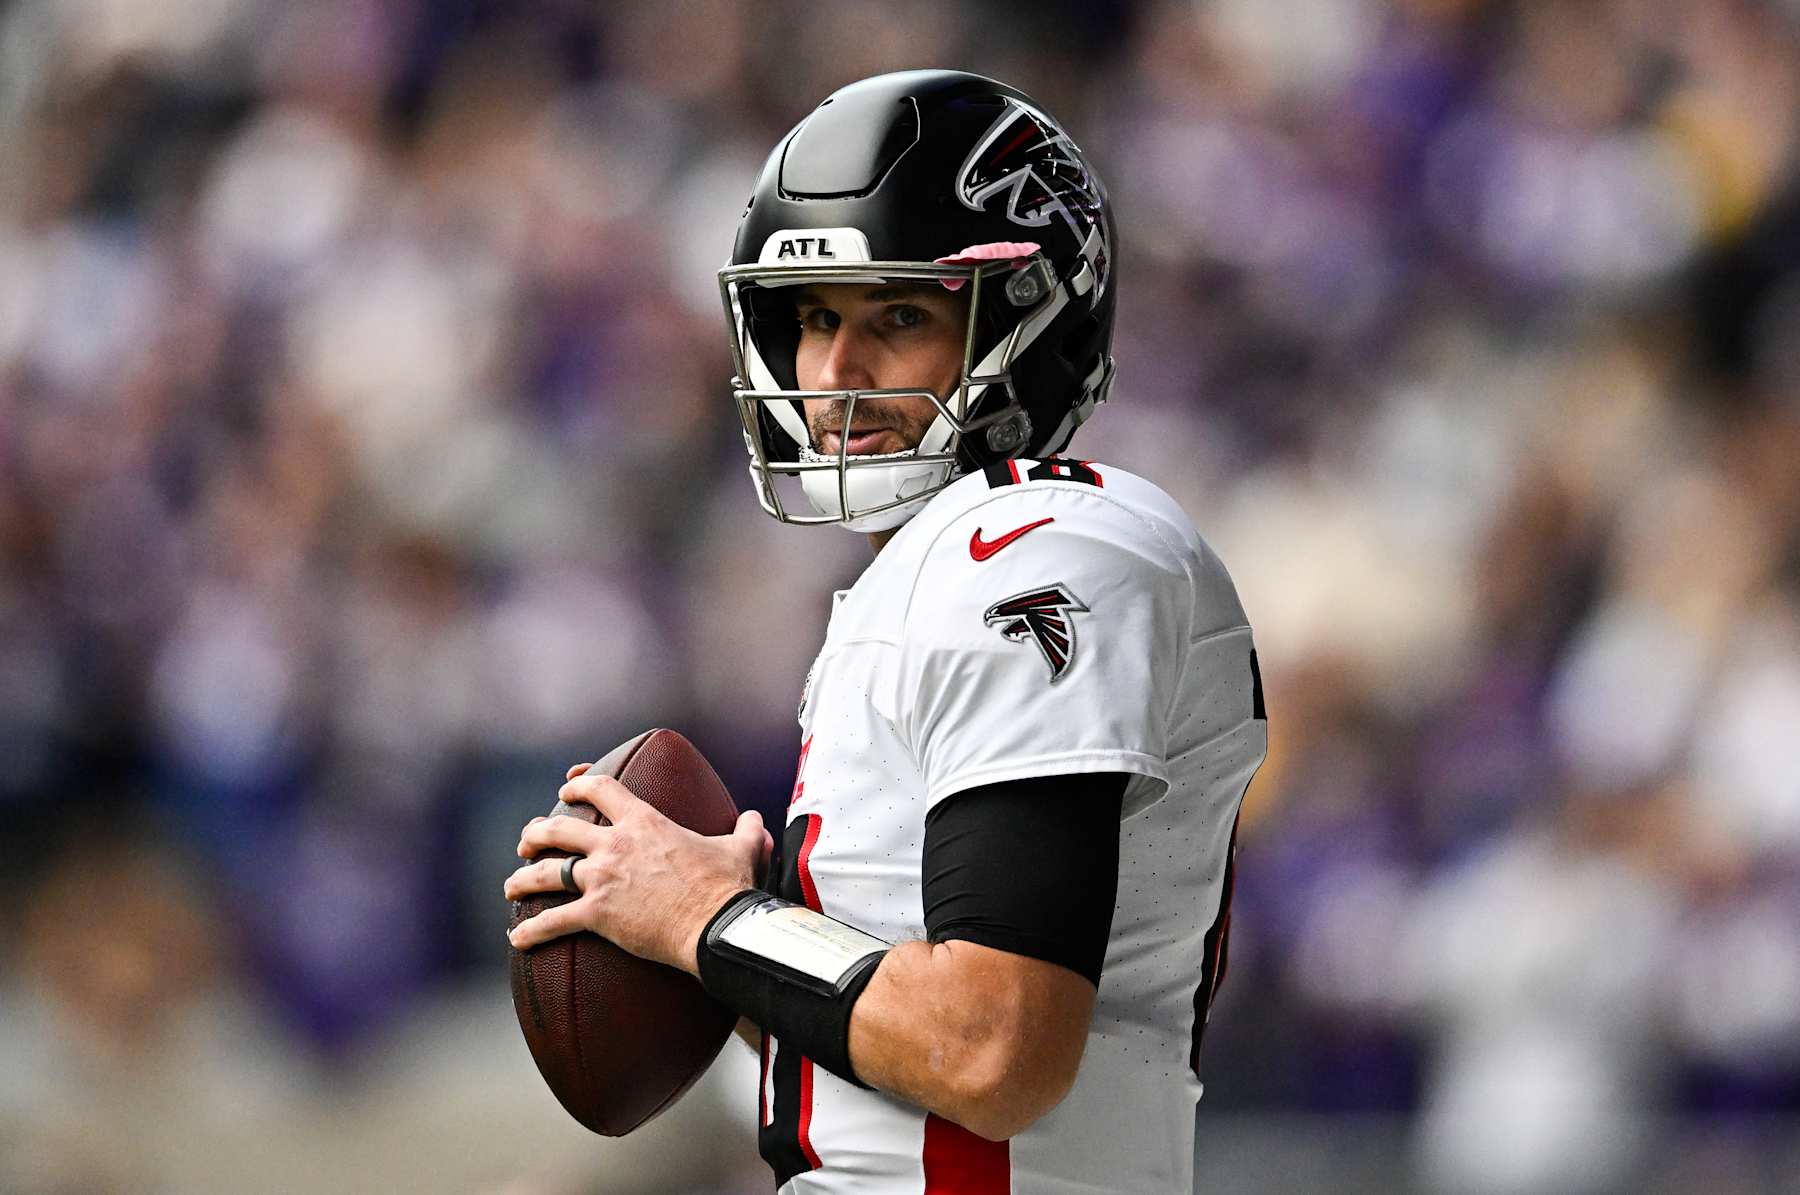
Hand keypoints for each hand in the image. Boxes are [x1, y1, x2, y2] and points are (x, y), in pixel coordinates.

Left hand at [503, 765, 772, 974]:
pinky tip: (517, 939)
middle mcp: (615, 845)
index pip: (600, 790)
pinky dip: (531, 932)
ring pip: (544, 873)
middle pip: (558, 828)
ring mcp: (601, 879)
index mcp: (644, 822)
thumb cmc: (728, 886)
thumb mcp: (742, 848)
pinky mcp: (596, 915)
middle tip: (528, 841)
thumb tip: (757, 819)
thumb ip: (746, 830)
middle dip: (536, 833)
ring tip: (512, 887)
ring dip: (522, 879)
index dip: (577, 786)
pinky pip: (552, 922)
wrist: (717, 924)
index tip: (566, 789)